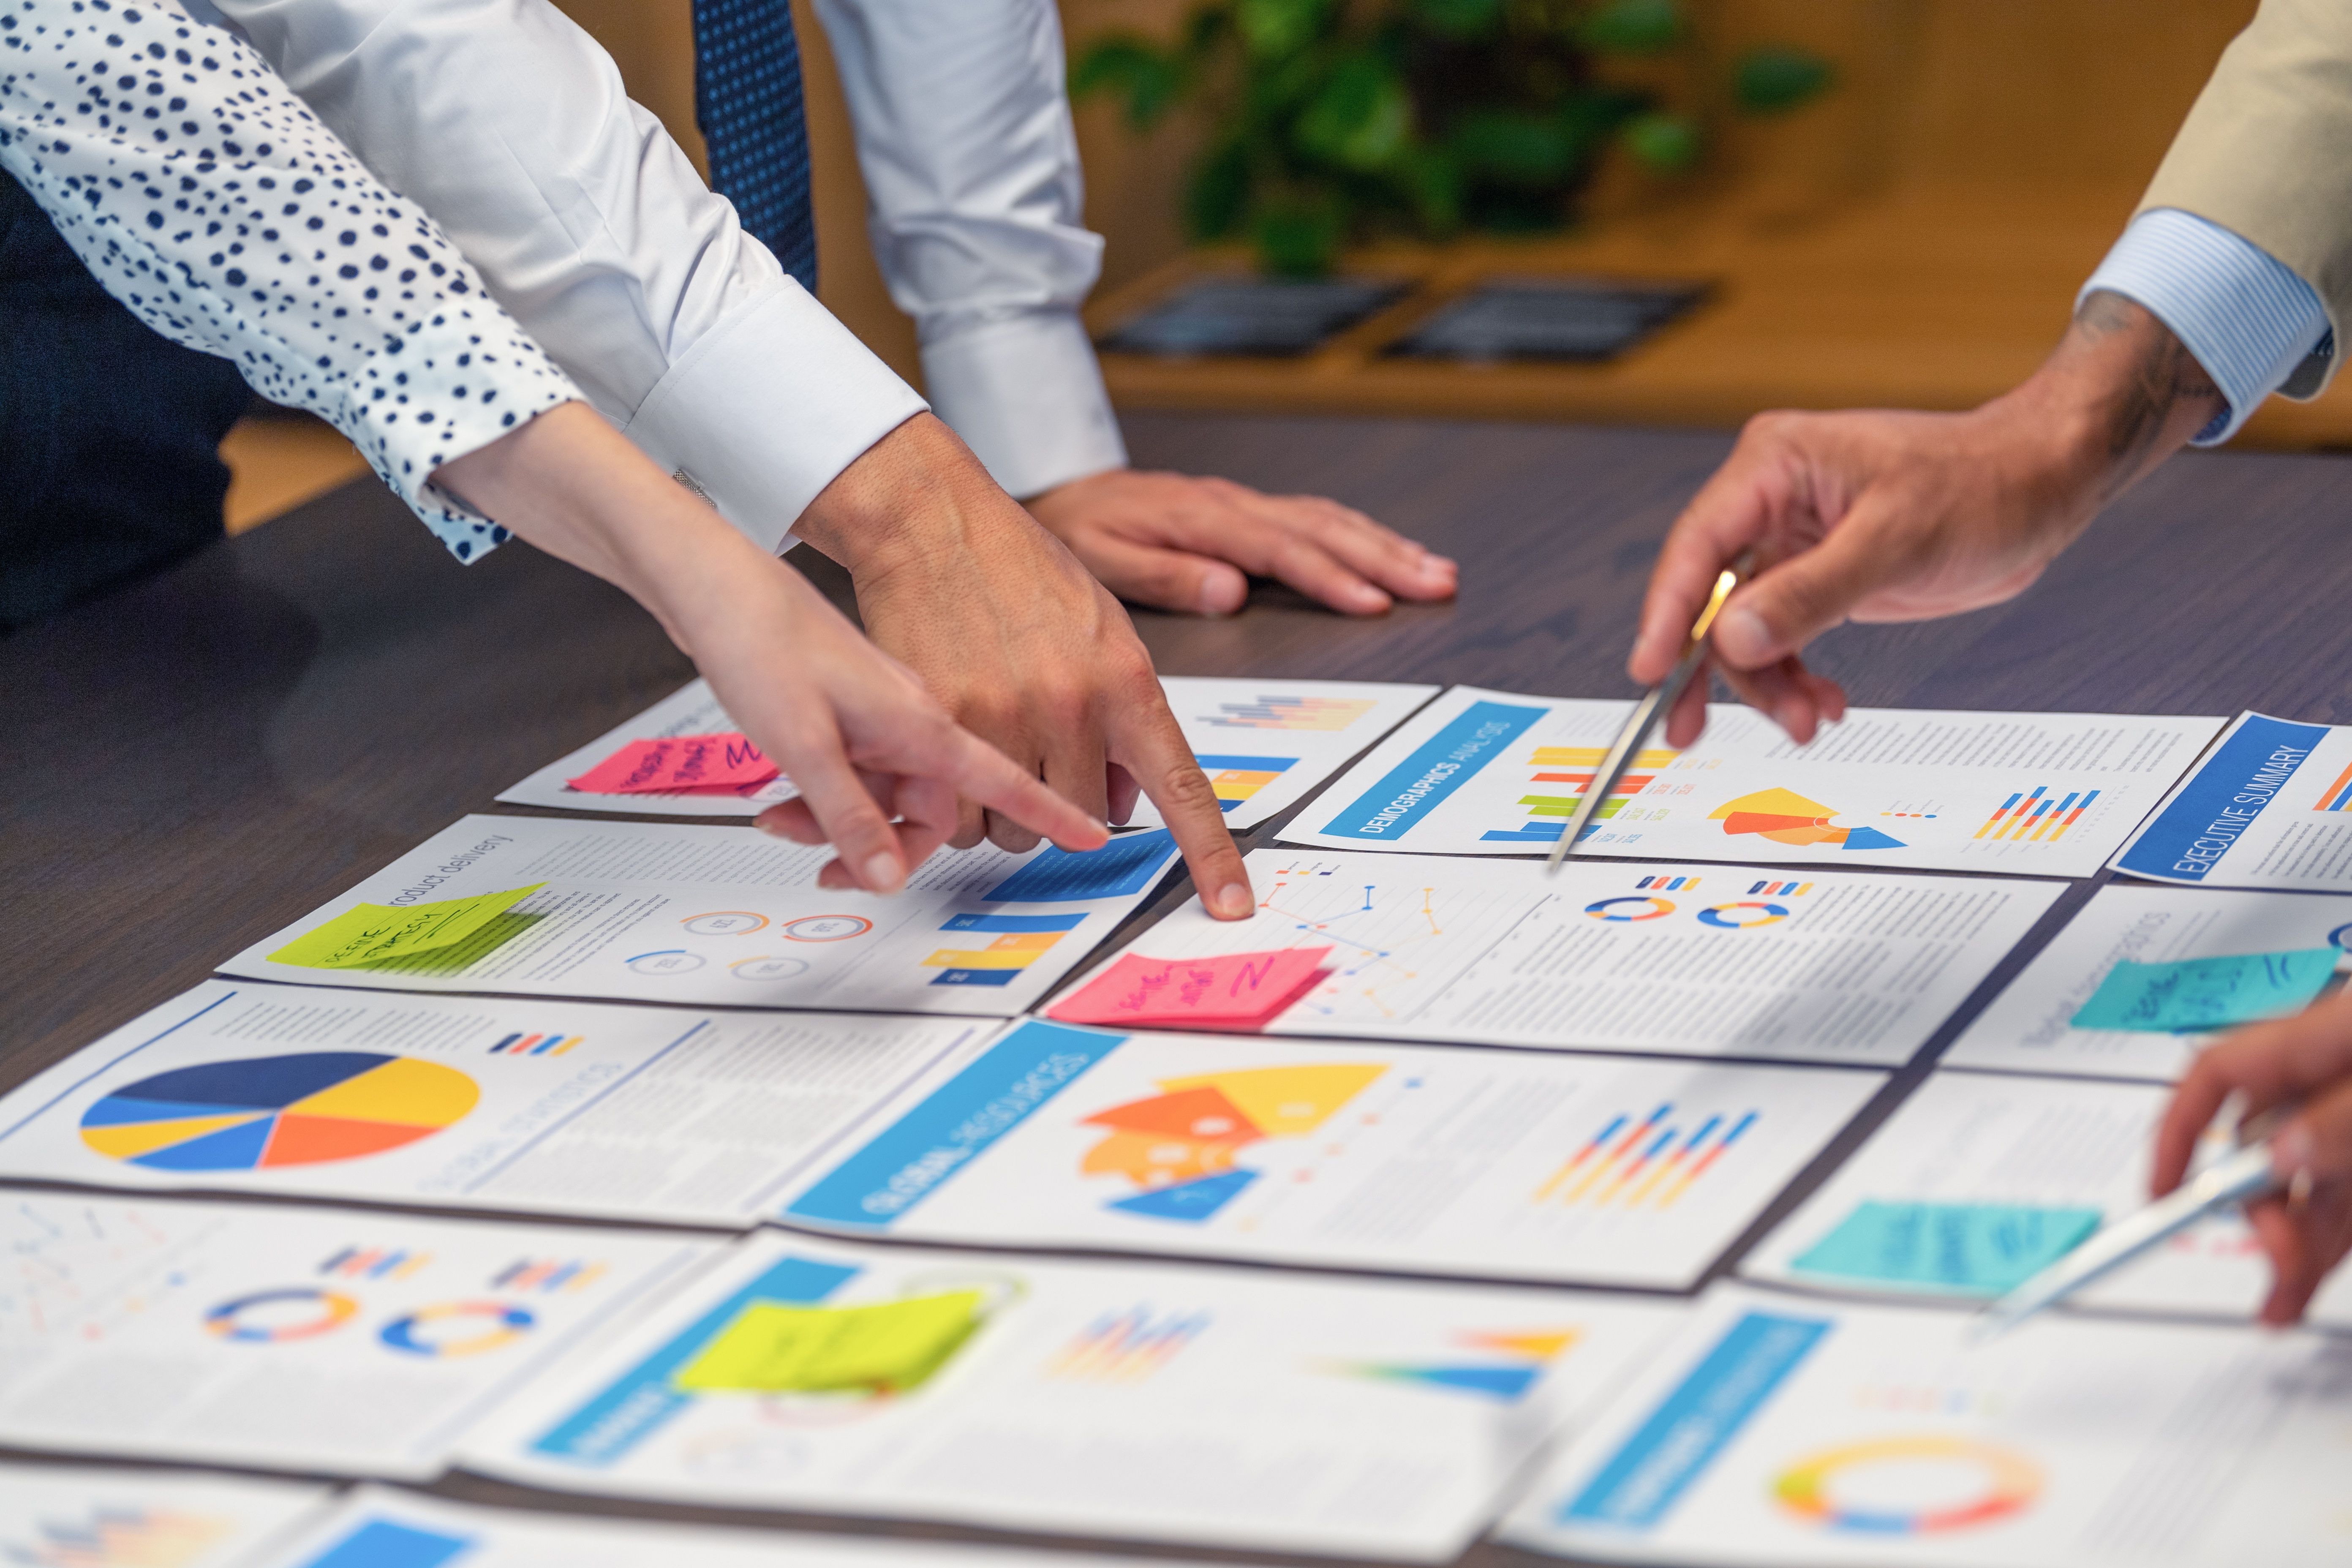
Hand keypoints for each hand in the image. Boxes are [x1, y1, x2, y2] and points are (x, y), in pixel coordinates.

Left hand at [435, 404, 1106, 894]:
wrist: (717, 582)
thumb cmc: (763, 639)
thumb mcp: (803, 744)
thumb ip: (851, 815)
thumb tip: (887, 878)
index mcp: (925, 721)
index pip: (1006, 779)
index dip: (1053, 812)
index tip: (1092, 838)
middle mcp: (918, 718)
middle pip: (931, 811)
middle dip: (881, 845)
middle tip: (824, 866)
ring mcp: (889, 714)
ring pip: (891, 796)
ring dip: (844, 822)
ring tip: (783, 817)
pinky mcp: (858, 711)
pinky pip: (864, 774)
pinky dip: (830, 795)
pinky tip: (786, 795)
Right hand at [794, 417, 1254, 918]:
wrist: (937, 523)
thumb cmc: (1025, 573)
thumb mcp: (1105, 633)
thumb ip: (1125, 714)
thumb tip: (1128, 797)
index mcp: (1128, 682)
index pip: (1181, 788)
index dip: (1210, 855)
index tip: (1231, 908)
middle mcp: (1074, 706)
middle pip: (1082, 824)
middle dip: (1063, 803)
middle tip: (1040, 750)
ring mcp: (1006, 716)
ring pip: (1016, 828)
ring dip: (1006, 805)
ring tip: (993, 738)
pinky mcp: (943, 721)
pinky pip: (960, 811)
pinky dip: (956, 799)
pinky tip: (955, 745)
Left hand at [1025, 467, 1456, 616]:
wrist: (1064, 489)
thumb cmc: (1080, 530)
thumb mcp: (1102, 558)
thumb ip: (1164, 576)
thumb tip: (1231, 592)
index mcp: (1200, 518)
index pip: (1278, 550)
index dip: (1329, 577)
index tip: (1372, 604)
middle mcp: (1232, 504)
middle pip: (1321, 529)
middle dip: (1384, 559)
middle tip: (1436, 585)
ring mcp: (1245, 503)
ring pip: (1328, 519)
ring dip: (1386, 546)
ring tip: (1437, 573)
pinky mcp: (1251, 510)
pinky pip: (1316, 517)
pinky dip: (1361, 534)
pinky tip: (1395, 552)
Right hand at [1632, 293, 2226, 746]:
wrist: (2044, 485)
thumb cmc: (1983, 484)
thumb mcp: (1896, 541)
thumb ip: (1810, 593)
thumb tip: (1734, 638)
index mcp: (1774, 465)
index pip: (1698, 546)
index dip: (1668, 613)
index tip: (1650, 671)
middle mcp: (1772, 501)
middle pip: (1711, 597)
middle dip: (1716, 667)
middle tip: (1691, 728)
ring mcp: (1793, 542)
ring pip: (1745, 629)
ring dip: (1767, 684)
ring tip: (1805, 720)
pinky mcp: (1818, 575)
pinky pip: (1782, 636)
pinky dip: (1795, 677)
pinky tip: (1822, 702)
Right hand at [2154, 991, 2351, 1324]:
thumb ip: (2341, 1119)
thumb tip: (2283, 1154)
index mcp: (2322, 1039)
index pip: (2216, 1075)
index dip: (2178, 1134)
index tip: (2162, 1194)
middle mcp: (2331, 1081)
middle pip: (2260, 1147)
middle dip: (2257, 1213)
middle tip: (2275, 1260)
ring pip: (2302, 1189)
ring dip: (2289, 1248)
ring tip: (2281, 1302)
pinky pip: (2341, 1206)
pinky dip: (2321, 1247)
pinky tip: (2301, 1283)